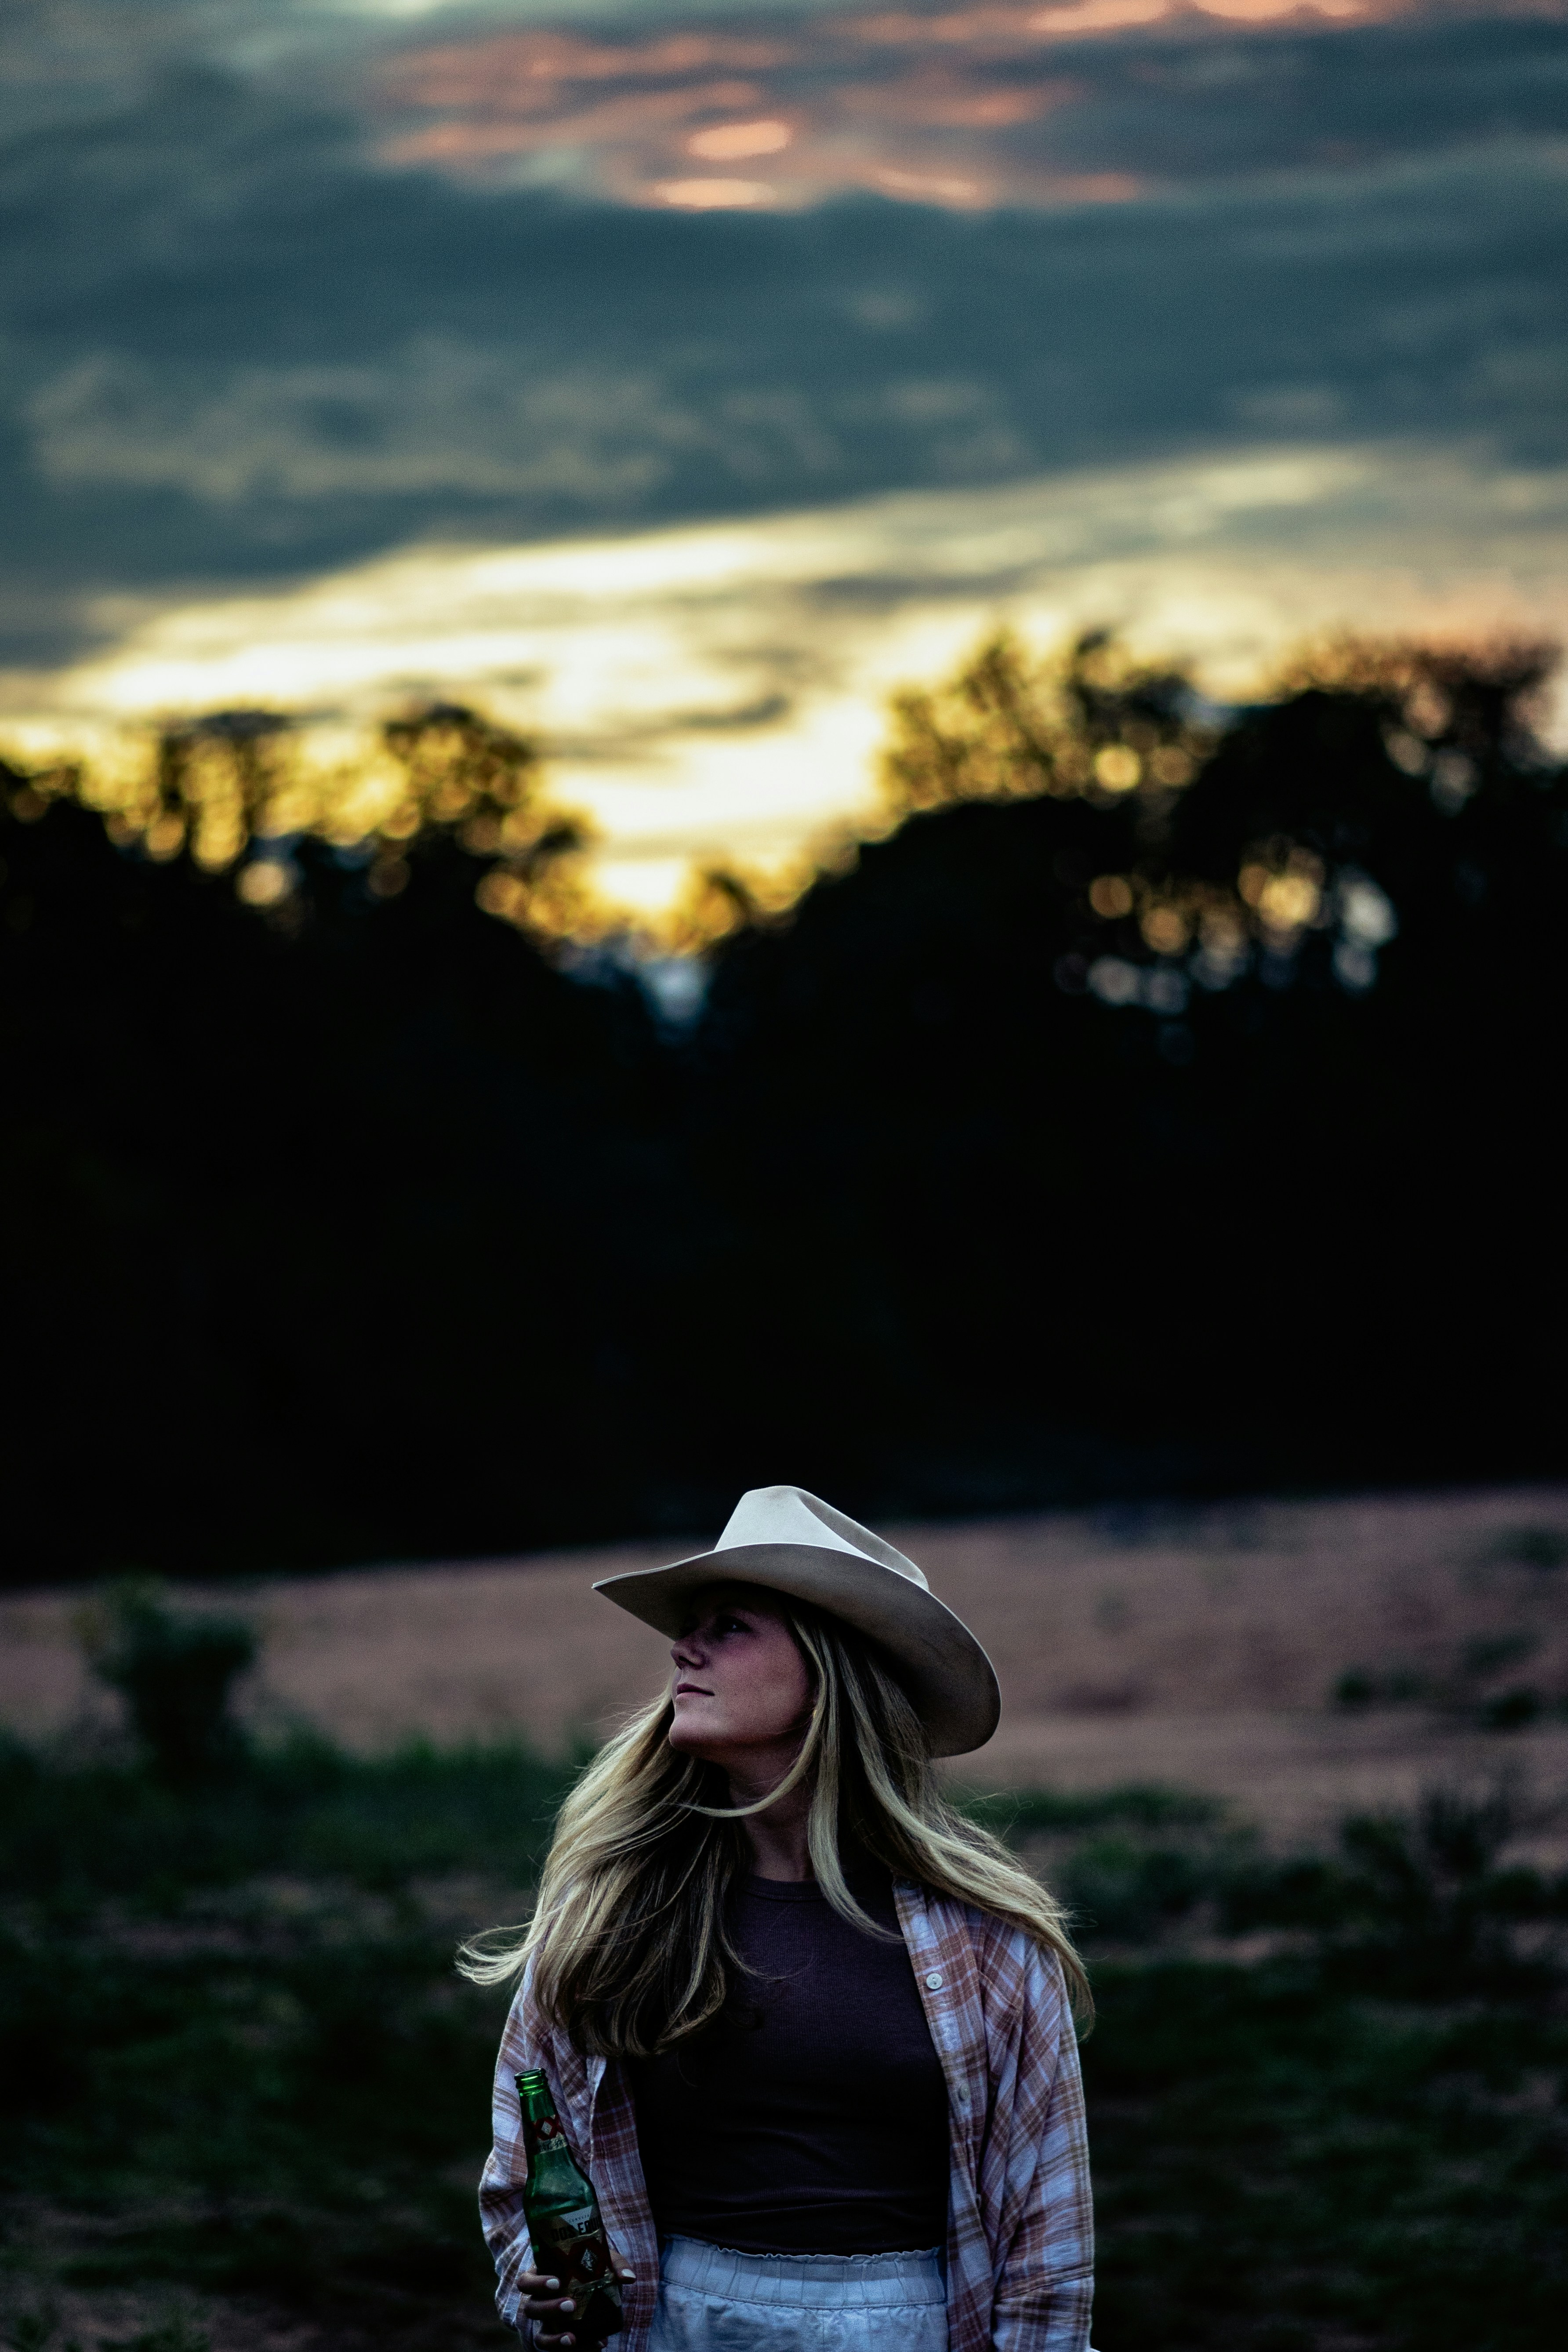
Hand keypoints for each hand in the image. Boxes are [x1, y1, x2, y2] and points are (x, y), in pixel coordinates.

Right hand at [518, 2248, 635, 2346]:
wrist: (595, 2288)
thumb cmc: (590, 2268)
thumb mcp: (601, 2261)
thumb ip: (614, 2265)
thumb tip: (628, 2278)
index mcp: (541, 2277)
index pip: (525, 2281)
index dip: (536, 2283)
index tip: (556, 2282)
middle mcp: (539, 2302)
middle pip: (531, 2309)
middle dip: (549, 2309)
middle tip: (571, 2305)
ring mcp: (547, 2324)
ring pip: (540, 2336)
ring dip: (554, 2339)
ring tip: (572, 2338)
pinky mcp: (559, 2338)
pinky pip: (559, 2350)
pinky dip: (578, 2350)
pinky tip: (597, 2344)